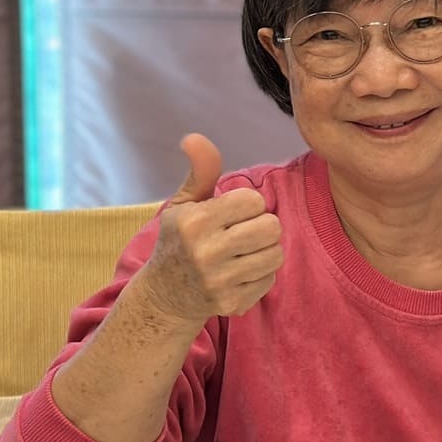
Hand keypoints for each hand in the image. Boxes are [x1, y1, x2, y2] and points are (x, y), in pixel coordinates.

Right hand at [132, 134, 283, 322]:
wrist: (165, 296)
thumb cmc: (179, 241)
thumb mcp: (183, 205)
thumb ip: (200, 171)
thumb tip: (194, 137)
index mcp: (194, 223)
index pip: (253, 200)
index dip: (248, 204)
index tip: (232, 213)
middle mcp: (206, 253)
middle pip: (271, 227)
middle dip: (261, 226)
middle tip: (242, 232)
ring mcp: (220, 282)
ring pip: (276, 254)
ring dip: (265, 250)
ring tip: (243, 251)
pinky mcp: (232, 304)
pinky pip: (270, 279)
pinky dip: (261, 275)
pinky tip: (239, 273)